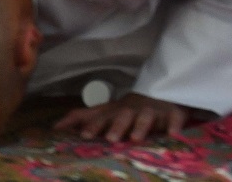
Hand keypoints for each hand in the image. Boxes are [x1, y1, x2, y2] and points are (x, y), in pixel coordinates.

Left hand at [55, 93, 197, 143]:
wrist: (162, 93)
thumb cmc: (128, 109)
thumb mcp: (106, 111)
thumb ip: (82, 117)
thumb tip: (55, 126)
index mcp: (117, 111)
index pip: (104, 117)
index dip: (95, 125)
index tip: (85, 135)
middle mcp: (134, 110)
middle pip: (125, 116)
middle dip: (118, 126)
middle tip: (111, 138)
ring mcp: (154, 111)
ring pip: (147, 117)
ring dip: (141, 126)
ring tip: (136, 138)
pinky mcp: (174, 113)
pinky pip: (175, 118)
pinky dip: (175, 124)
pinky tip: (173, 134)